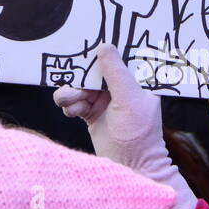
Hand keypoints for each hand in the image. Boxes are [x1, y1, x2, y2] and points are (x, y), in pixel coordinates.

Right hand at [54, 42, 161, 170]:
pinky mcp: (90, 112)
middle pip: (93, 69)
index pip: (118, 56)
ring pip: (79, 85)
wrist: (129, 167)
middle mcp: (120, 87)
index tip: (85, 41)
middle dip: (80, 75)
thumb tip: (104, 46)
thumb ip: (116, 73)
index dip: (102, 49)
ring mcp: (104, 100)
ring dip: (71, 92)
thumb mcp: (129, 99)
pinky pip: (73, 101)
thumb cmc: (138, 135)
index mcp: (136, 79)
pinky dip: (70, 104)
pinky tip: (73, 112)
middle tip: (74, 83)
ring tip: (72, 103)